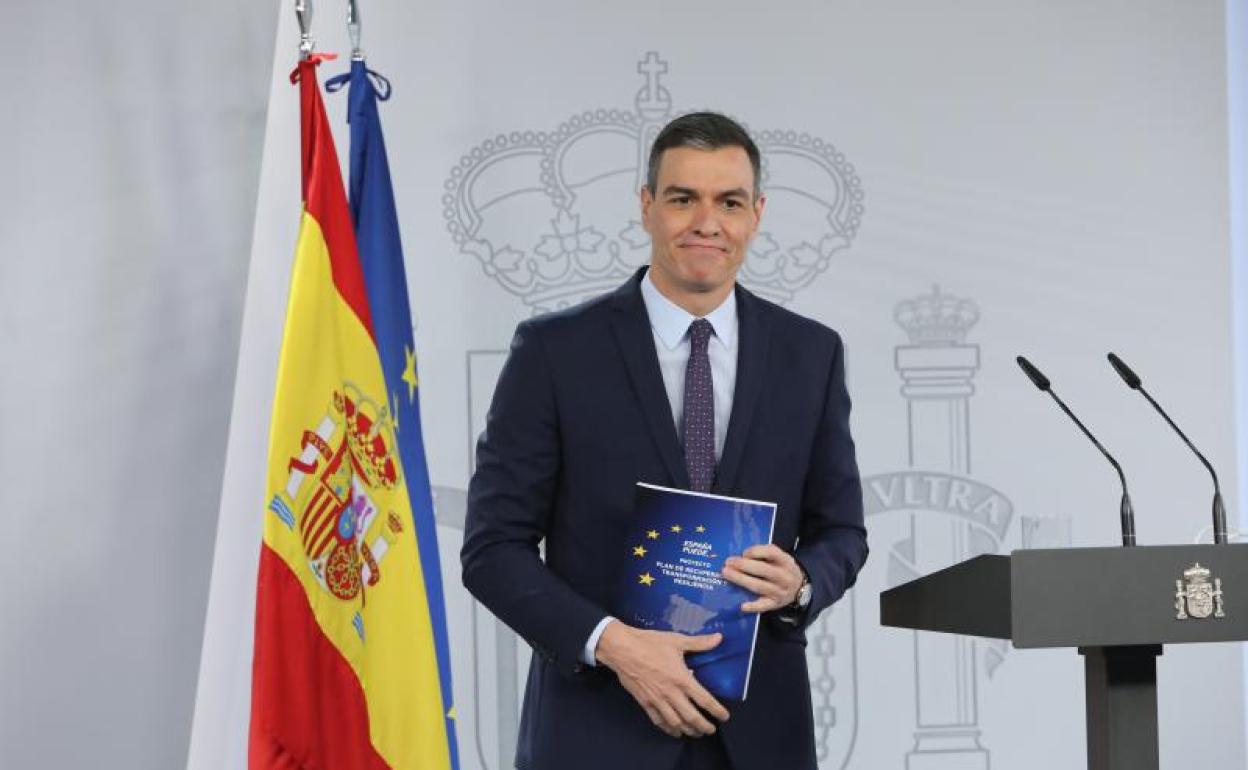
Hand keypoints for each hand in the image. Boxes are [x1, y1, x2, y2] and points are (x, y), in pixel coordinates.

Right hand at [595, 621, 729, 737]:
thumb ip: (699, 643)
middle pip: (691, 717)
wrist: (622, 649)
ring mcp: (657, 700)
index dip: (716, 710)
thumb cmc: (650, 643)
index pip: (704, 700)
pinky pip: (659, 721)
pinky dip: (668, 728)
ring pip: (676, 723)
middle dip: (704, 727)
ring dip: (688, 730)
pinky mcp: (645, 703)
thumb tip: (719, 638)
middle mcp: (671, 694)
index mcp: (682, 679)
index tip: (724, 716)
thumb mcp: (676, 641)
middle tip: (710, 730)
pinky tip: (674, 730)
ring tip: (696, 733)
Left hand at [722, 544, 803, 612]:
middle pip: (764, 570)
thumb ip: (764, 555)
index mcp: (786, 561)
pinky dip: (753, 606)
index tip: (744, 553)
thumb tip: (741, 556)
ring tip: (727, 574)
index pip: (772, 552)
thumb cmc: (783, 569)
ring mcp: (780, 592)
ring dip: (742, 580)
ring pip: (759, 586)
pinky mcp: (775, 604)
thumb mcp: (780, 558)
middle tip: (728, 562)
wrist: (799, 589)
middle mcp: (784, 577)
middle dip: (744, 565)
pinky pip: (763, 606)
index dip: (756, 551)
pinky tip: (741, 605)